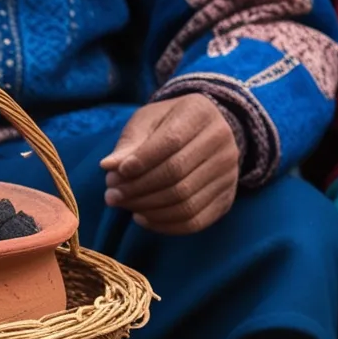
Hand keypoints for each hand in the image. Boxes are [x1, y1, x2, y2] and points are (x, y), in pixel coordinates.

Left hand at [99, 95, 238, 234]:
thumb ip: (129, 143)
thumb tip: (108, 166)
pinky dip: (165, 225)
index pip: (171, 141)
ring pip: (185, 201)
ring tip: (124, 206)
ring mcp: (229, 173)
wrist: (203, 135)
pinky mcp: (227, 198)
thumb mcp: (146, 122)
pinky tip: (143, 218)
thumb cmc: (166, 125)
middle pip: (177, 174)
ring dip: (148, 209)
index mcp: (200, 113)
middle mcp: (222, 142)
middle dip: (138, 189)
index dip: (142, 161)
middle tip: (111, 196)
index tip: (116, 173)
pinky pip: (195, 221)